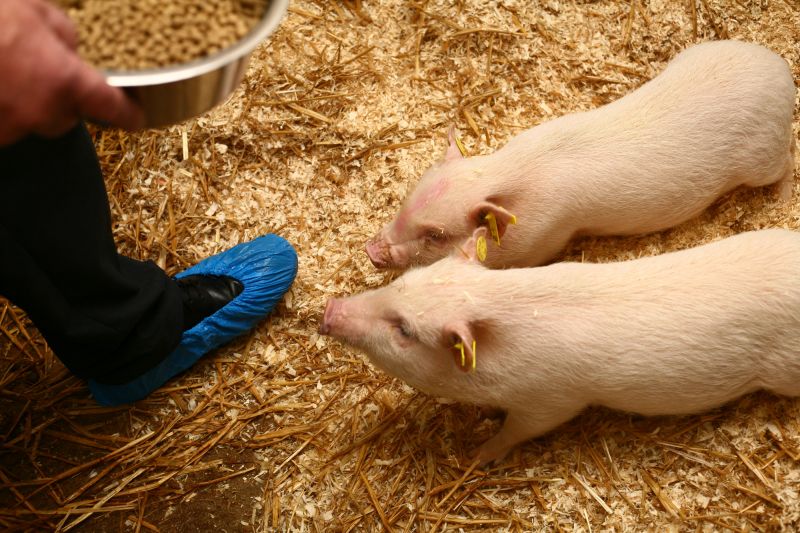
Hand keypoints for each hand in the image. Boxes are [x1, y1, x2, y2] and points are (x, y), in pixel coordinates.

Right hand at [0, 0, 142, 145]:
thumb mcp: (32, 8)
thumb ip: (62, 33)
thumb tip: (69, 49)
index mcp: (64, 81)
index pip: (112, 107)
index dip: (128, 112)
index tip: (136, 116)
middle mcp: (40, 113)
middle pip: (64, 119)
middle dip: (57, 100)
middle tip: (34, 71)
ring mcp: (8, 128)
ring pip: (27, 123)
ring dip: (20, 103)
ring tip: (3, 72)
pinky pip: (1, 126)